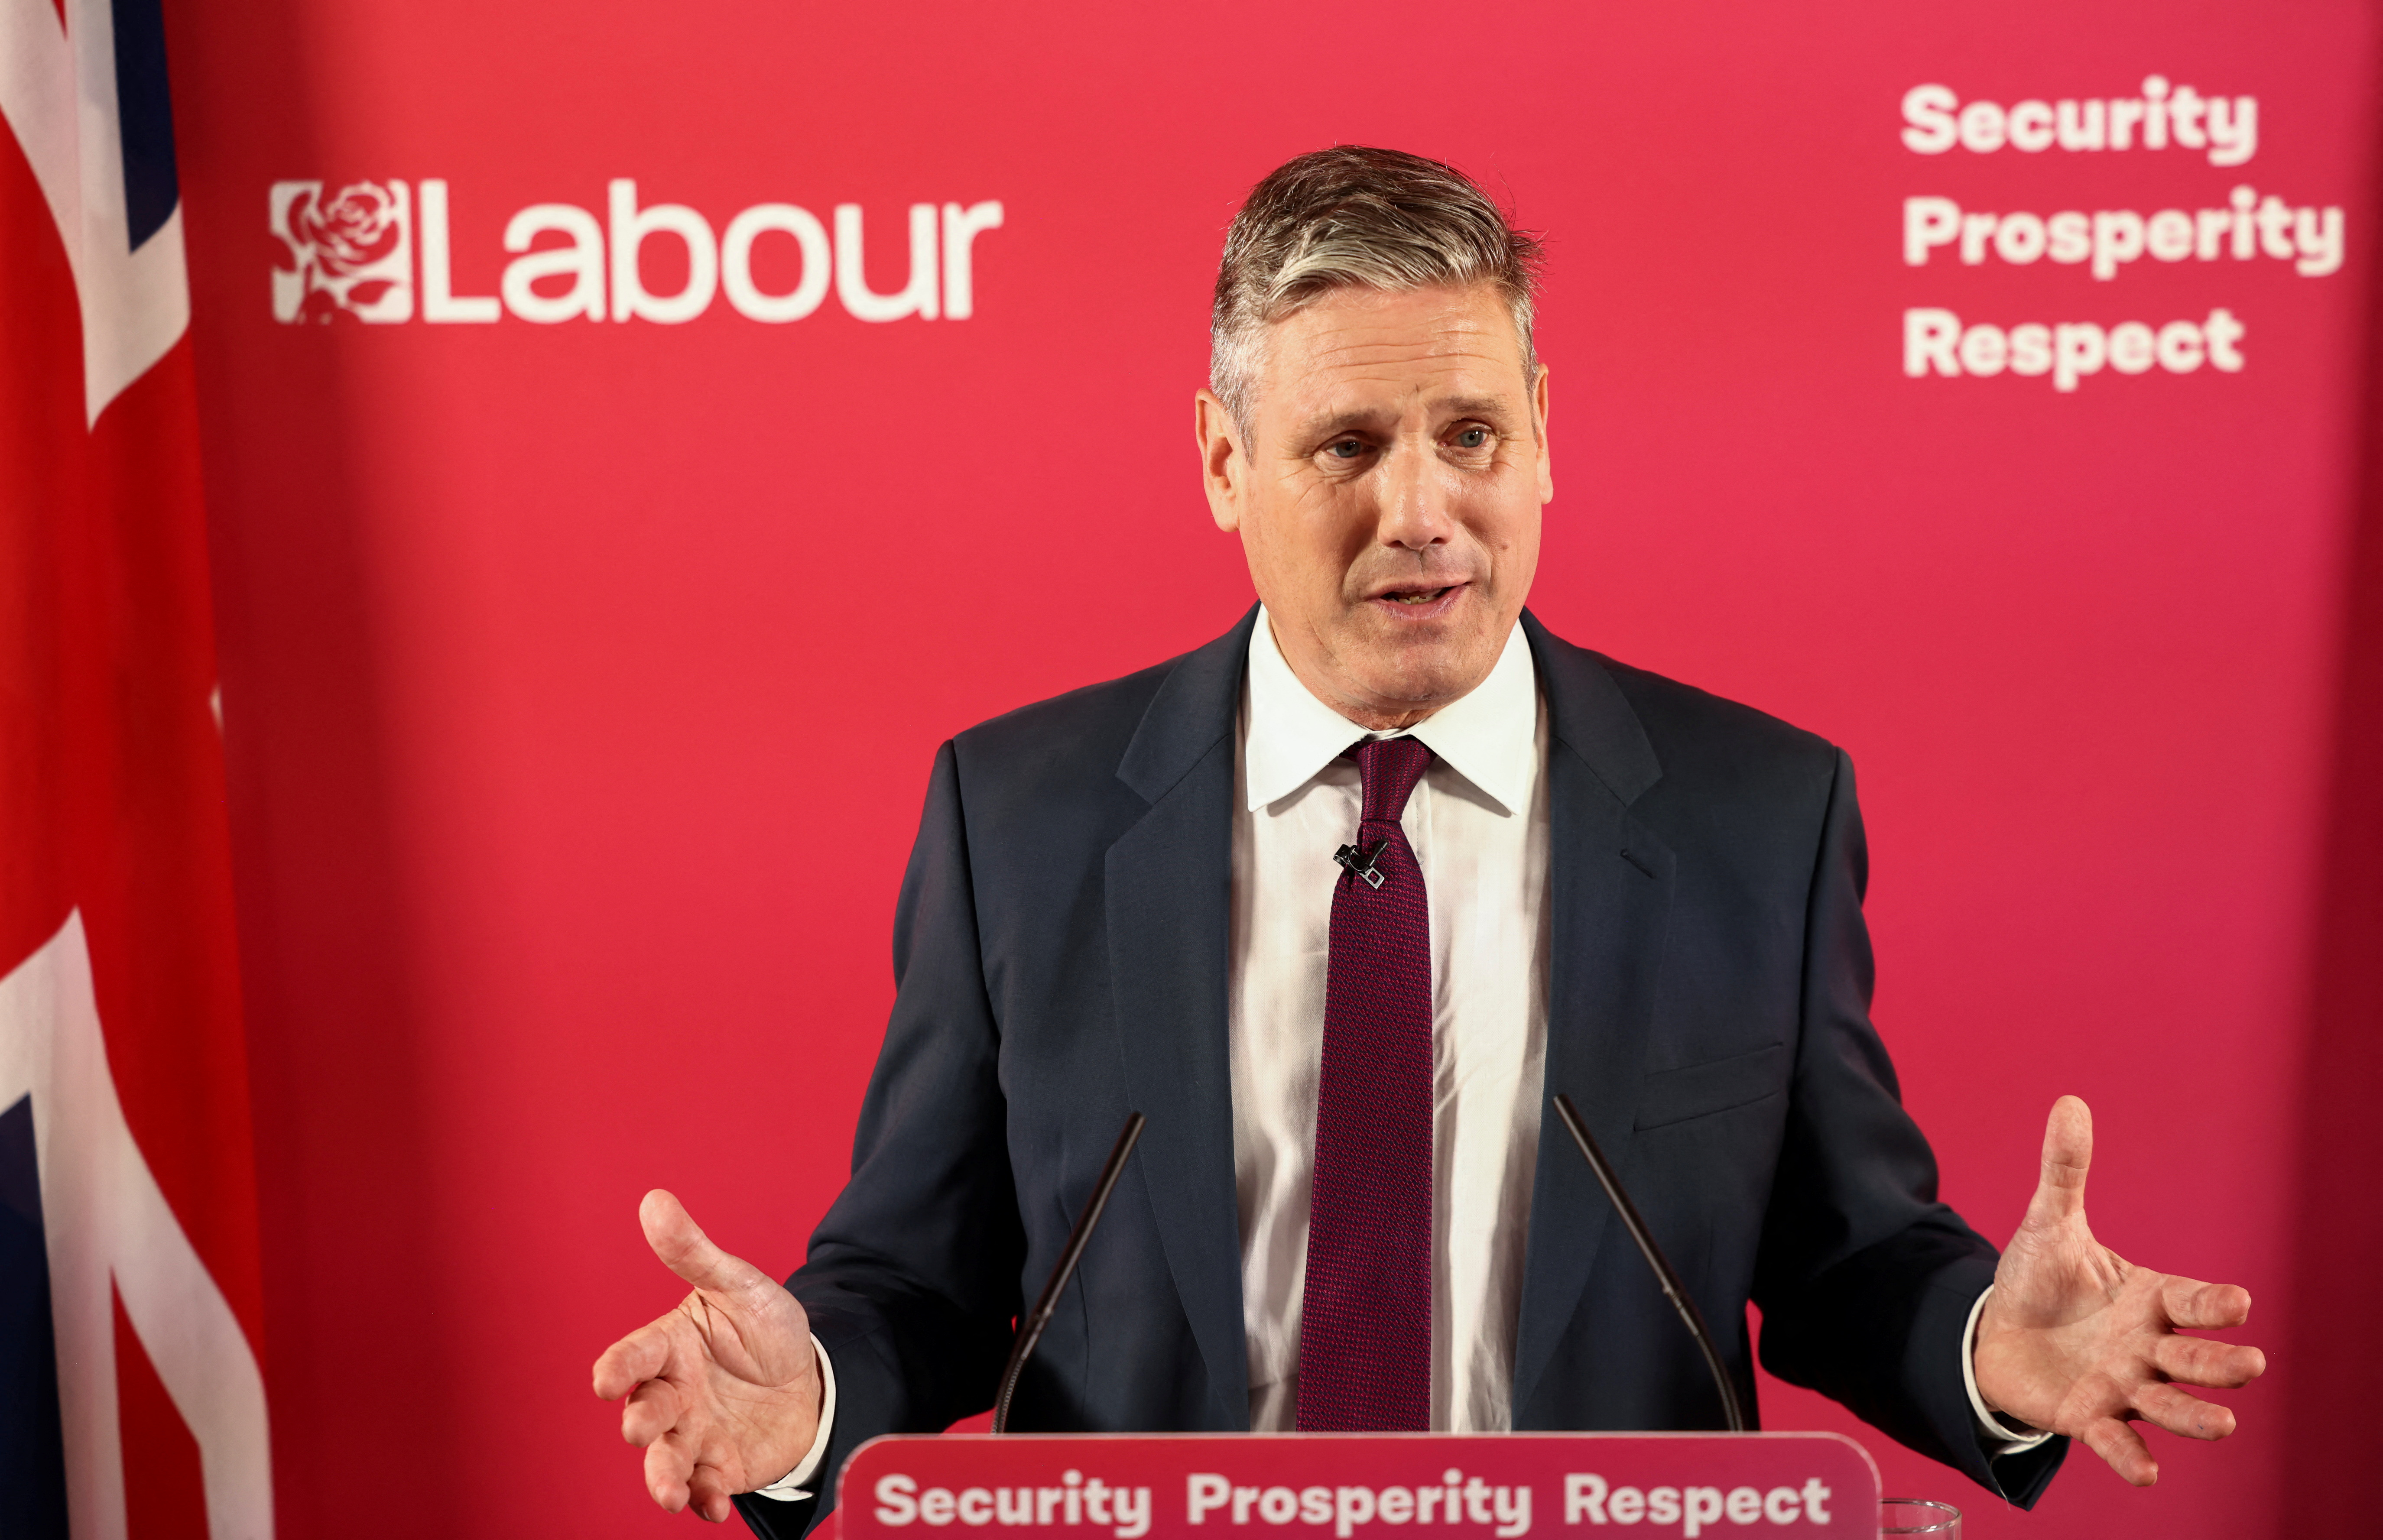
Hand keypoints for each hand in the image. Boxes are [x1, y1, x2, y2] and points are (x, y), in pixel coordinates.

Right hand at [592, 1190, 822, 1521]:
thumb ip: (694, 1252)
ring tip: (669, 1493)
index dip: (618, 1367)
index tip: (604, 1380)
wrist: (808, 1376)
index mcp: (669, 1347)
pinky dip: (706, 1500)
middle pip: (645, 1412)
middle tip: (642, 1429)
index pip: (634, 1356)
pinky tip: (714, 1507)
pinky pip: (706, 1487)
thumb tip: (655, 1199)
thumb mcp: (738, 1284)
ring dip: (663, 1477)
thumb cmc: (762, 1328)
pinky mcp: (721, 1466)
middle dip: (641, 1422)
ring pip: (667, 1459)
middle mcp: (673, 1394)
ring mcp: (694, 1433)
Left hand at [1972, 1096, 2265, 1484]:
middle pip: (2195, 1358)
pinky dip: (2132, 1458)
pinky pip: (2119, 1443)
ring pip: (2171, 1406)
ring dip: (2196, 1417)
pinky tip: (2146, 1472)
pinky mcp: (2091, 1417)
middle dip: (2220, 1362)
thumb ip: (2065, 1169)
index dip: (2214, 1304)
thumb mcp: (2049, 1222)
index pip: (2193, 1302)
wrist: (1998, 1330)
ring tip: (2223, 1422)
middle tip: (2248, 1365)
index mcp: (2150, 1300)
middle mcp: (2149, 1348)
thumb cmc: (2038, 1279)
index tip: (2237, 1302)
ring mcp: (2125, 1387)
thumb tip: (2069, 1101)